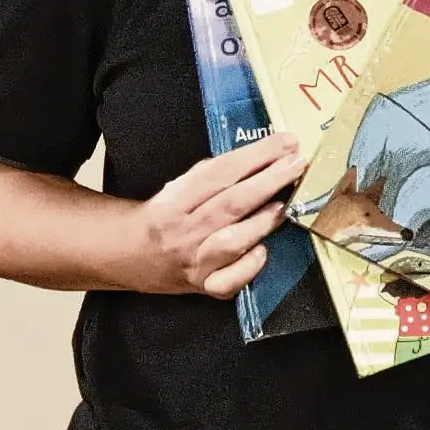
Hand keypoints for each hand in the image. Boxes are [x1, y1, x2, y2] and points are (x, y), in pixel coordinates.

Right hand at [127, 133, 306, 296]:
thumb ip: (214, 174)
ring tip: (285, 204)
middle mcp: (182, 232)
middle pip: (230, 203)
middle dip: (269, 180)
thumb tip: (266, 154)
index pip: (219, 173)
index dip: (256, 156)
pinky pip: (230, 281)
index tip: (286, 142)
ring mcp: (194, 262)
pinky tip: (263, 249)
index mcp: (173, 202)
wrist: (132, 257)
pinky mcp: (204, 286)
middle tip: (298, 163)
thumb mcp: (179, 188)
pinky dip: (249, 266)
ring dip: (262, 221)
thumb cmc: (166, 216)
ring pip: (232, 241)